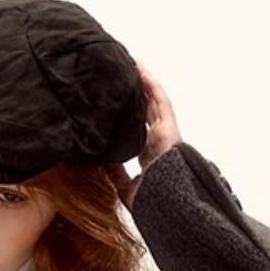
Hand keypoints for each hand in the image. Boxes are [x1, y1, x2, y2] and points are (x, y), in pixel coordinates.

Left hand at [106, 62, 181, 208]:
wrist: (168, 206)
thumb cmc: (151, 204)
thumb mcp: (125, 188)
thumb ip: (114, 174)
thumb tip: (98, 161)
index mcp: (148, 157)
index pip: (133, 131)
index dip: (122, 117)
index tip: (109, 106)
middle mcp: (157, 141)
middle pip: (142, 111)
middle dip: (130, 94)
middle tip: (116, 77)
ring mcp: (165, 132)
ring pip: (151, 101)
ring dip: (140, 82)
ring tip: (127, 64)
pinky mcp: (170, 125)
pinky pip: (160, 98)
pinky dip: (149, 83)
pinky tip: (138, 68)